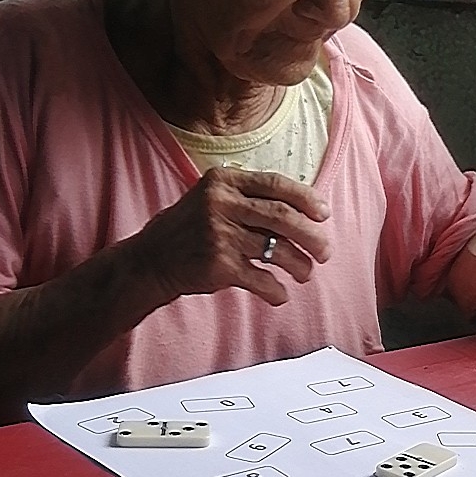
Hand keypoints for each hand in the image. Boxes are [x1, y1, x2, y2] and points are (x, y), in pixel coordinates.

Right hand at [133, 168, 331, 305]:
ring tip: (305, 274)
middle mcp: (221, 203)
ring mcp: (219, 234)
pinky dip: (276, 291)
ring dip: (299, 266)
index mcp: (224, 181)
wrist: (150, 261)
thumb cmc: (191, 229)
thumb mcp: (213, 199)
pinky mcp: (218, 265)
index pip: (276, 185)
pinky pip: (261, 279)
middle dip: (312, 237)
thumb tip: (305, 211)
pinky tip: (280, 295)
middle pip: (283, 218)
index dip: (307, 199)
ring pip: (277, 251)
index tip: (324, 214)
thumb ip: (250, 198)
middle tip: (325, 251)